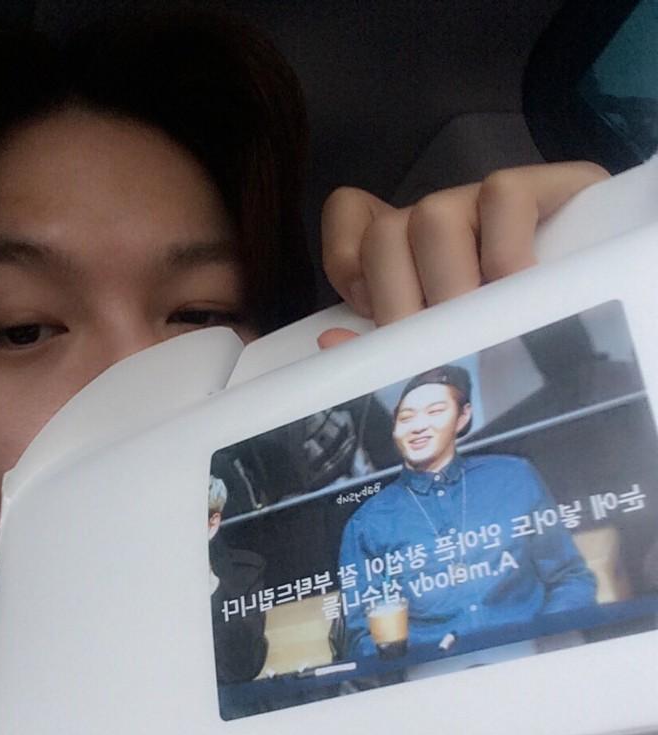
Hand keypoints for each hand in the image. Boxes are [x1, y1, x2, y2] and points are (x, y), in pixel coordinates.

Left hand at [318, 162, 608, 347]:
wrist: (596, 294)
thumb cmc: (508, 331)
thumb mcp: (442, 342)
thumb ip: (387, 344)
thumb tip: (333, 349)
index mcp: (408, 249)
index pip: (351, 215)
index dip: (347, 260)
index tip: (362, 308)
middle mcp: (439, 218)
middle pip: (386, 235)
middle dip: (400, 303)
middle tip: (432, 349)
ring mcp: (482, 201)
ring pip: (431, 218)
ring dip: (448, 287)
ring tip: (475, 329)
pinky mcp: (537, 188)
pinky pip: (501, 197)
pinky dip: (502, 252)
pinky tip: (516, 291)